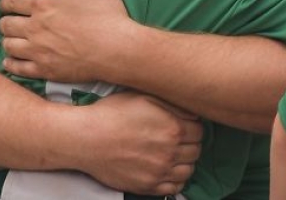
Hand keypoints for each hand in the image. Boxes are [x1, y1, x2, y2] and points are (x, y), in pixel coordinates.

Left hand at [0, 0, 136, 82]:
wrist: (117, 48)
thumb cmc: (105, 11)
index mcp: (41, 4)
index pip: (10, 1)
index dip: (6, 2)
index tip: (8, 5)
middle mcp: (34, 27)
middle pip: (5, 24)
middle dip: (6, 21)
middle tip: (12, 22)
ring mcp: (38, 51)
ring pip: (9, 46)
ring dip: (8, 41)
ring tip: (14, 40)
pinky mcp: (45, 70)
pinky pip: (17, 68)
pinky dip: (11, 64)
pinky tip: (12, 61)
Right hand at [76, 91, 201, 194]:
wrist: (86, 138)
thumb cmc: (111, 114)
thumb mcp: (142, 97)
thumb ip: (171, 105)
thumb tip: (191, 112)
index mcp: (173, 128)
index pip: (200, 130)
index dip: (192, 126)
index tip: (183, 125)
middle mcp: (170, 152)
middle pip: (196, 150)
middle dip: (189, 143)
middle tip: (176, 138)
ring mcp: (160, 171)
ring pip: (189, 170)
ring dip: (185, 162)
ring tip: (172, 154)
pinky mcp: (148, 186)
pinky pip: (175, 188)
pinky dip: (176, 179)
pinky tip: (166, 169)